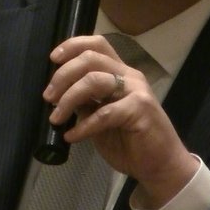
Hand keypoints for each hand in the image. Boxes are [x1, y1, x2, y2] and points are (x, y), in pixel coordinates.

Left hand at [44, 35, 199, 207]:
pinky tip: (72, 136)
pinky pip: (103, 113)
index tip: (53, 58)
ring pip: (94, 80)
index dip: (73, 46)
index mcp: (120, 73)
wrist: (161, 165)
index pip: (97, 44)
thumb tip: (60, 95)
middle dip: (63, 75)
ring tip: (56, 117)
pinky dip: (83, 125)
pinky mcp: (140, 110)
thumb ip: (86, 102)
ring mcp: (136, 91)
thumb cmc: (131, 141)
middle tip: (49, 97)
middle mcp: (129, 76)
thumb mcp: (100, 118)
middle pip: (91, 58)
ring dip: (68, 98)